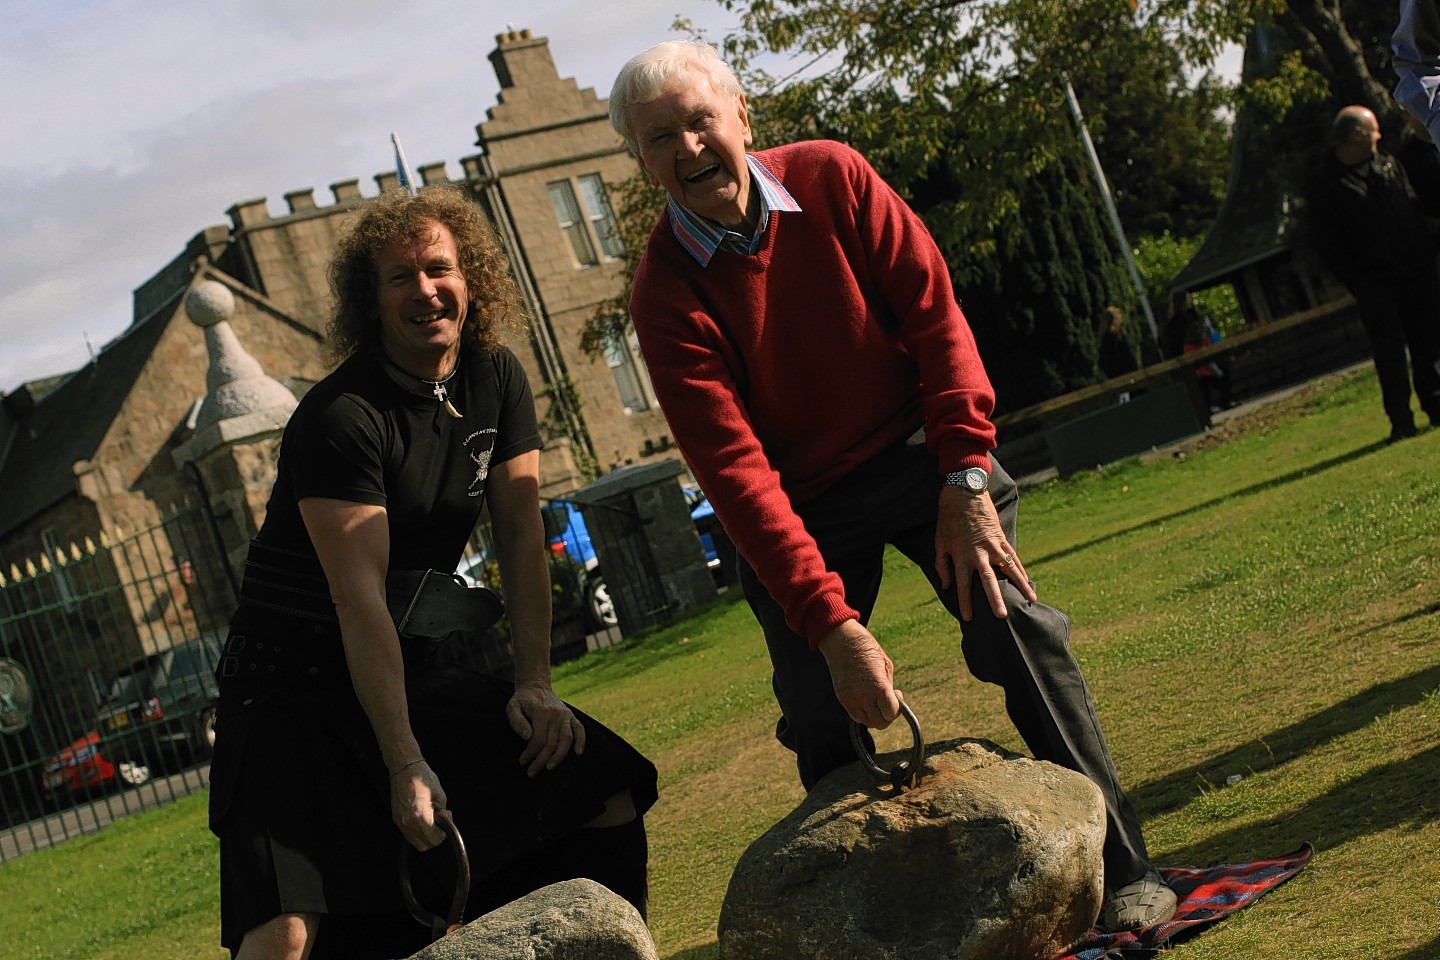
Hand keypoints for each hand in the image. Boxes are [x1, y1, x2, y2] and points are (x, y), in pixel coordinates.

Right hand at [390, 759, 447, 851]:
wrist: (404, 768)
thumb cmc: (424, 779)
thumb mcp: (441, 796)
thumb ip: (443, 814)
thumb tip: (444, 824)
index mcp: (420, 816)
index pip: (434, 839)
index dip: (444, 832)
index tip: (446, 817)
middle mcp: (407, 823)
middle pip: (425, 845)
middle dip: (436, 837)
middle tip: (440, 820)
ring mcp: (400, 822)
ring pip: (416, 841)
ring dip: (426, 835)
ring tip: (431, 817)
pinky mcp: (396, 819)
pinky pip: (409, 834)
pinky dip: (418, 831)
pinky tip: (423, 817)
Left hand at [507, 681, 586, 776]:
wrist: (535, 686)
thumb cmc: (522, 700)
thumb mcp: (513, 707)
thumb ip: (517, 722)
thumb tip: (527, 738)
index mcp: (541, 712)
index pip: (538, 739)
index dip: (530, 753)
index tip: (523, 761)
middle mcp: (556, 714)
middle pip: (551, 743)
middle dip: (541, 760)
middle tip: (531, 772)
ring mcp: (565, 715)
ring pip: (566, 740)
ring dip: (559, 756)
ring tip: (549, 767)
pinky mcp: (571, 716)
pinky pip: (579, 729)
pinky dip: (581, 741)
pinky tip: (578, 753)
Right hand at [817, 620, 901, 728]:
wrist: (841, 640)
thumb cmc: (866, 648)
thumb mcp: (886, 665)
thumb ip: (889, 686)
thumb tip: (892, 701)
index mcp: (877, 686)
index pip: (890, 713)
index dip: (897, 709)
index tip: (897, 695)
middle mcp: (862, 696)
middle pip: (879, 723)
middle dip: (888, 715)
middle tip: (889, 700)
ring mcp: (850, 699)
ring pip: (867, 722)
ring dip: (876, 716)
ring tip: (877, 700)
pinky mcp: (842, 699)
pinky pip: (856, 716)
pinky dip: (864, 713)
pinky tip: (867, 699)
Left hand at [934, 486, 1037, 620]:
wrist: (964, 493)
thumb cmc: (948, 519)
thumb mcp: (939, 542)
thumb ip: (942, 565)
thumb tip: (946, 586)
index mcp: (961, 556)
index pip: (963, 585)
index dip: (965, 602)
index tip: (968, 618)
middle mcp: (978, 553)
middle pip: (988, 581)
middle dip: (995, 599)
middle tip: (1002, 616)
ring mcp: (993, 545)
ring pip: (1008, 569)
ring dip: (1020, 585)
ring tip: (1031, 600)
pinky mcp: (1002, 538)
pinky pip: (1014, 557)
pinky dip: (1021, 571)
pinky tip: (1028, 582)